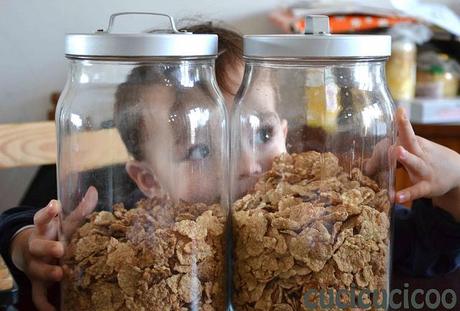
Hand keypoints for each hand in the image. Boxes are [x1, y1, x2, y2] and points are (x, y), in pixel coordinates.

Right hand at [10, 186, 97, 310]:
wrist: (31, 254)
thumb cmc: (55, 235)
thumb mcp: (66, 222)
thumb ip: (79, 209)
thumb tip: (93, 190)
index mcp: (44, 230)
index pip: (41, 219)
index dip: (47, 212)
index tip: (54, 205)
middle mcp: (37, 246)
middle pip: (37, 245)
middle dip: (48, 247)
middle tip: (60, 249)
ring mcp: (35, 265)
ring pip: (37, 269)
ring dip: (47, 272)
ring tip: (61, 274)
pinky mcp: (36, 283)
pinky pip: (38, 296)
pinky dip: (45, 304)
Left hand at [393, 107, 459, 219]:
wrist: (458, 173)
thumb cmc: (427, 159)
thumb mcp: (415, 152)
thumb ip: (390, 156)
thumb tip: (365, 165)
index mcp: (415, 143)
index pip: (403, 133)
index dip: (400, 124)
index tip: (399, 110)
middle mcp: (420, 153)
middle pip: (410, 141)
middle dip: (404, 131)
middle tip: (392, 121)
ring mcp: (425, 169)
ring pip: (415, 162)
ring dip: (406, 157)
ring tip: (396, 152)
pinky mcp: (428, 186)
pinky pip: (416, 190)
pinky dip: (406, 194)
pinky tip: (395, 198)